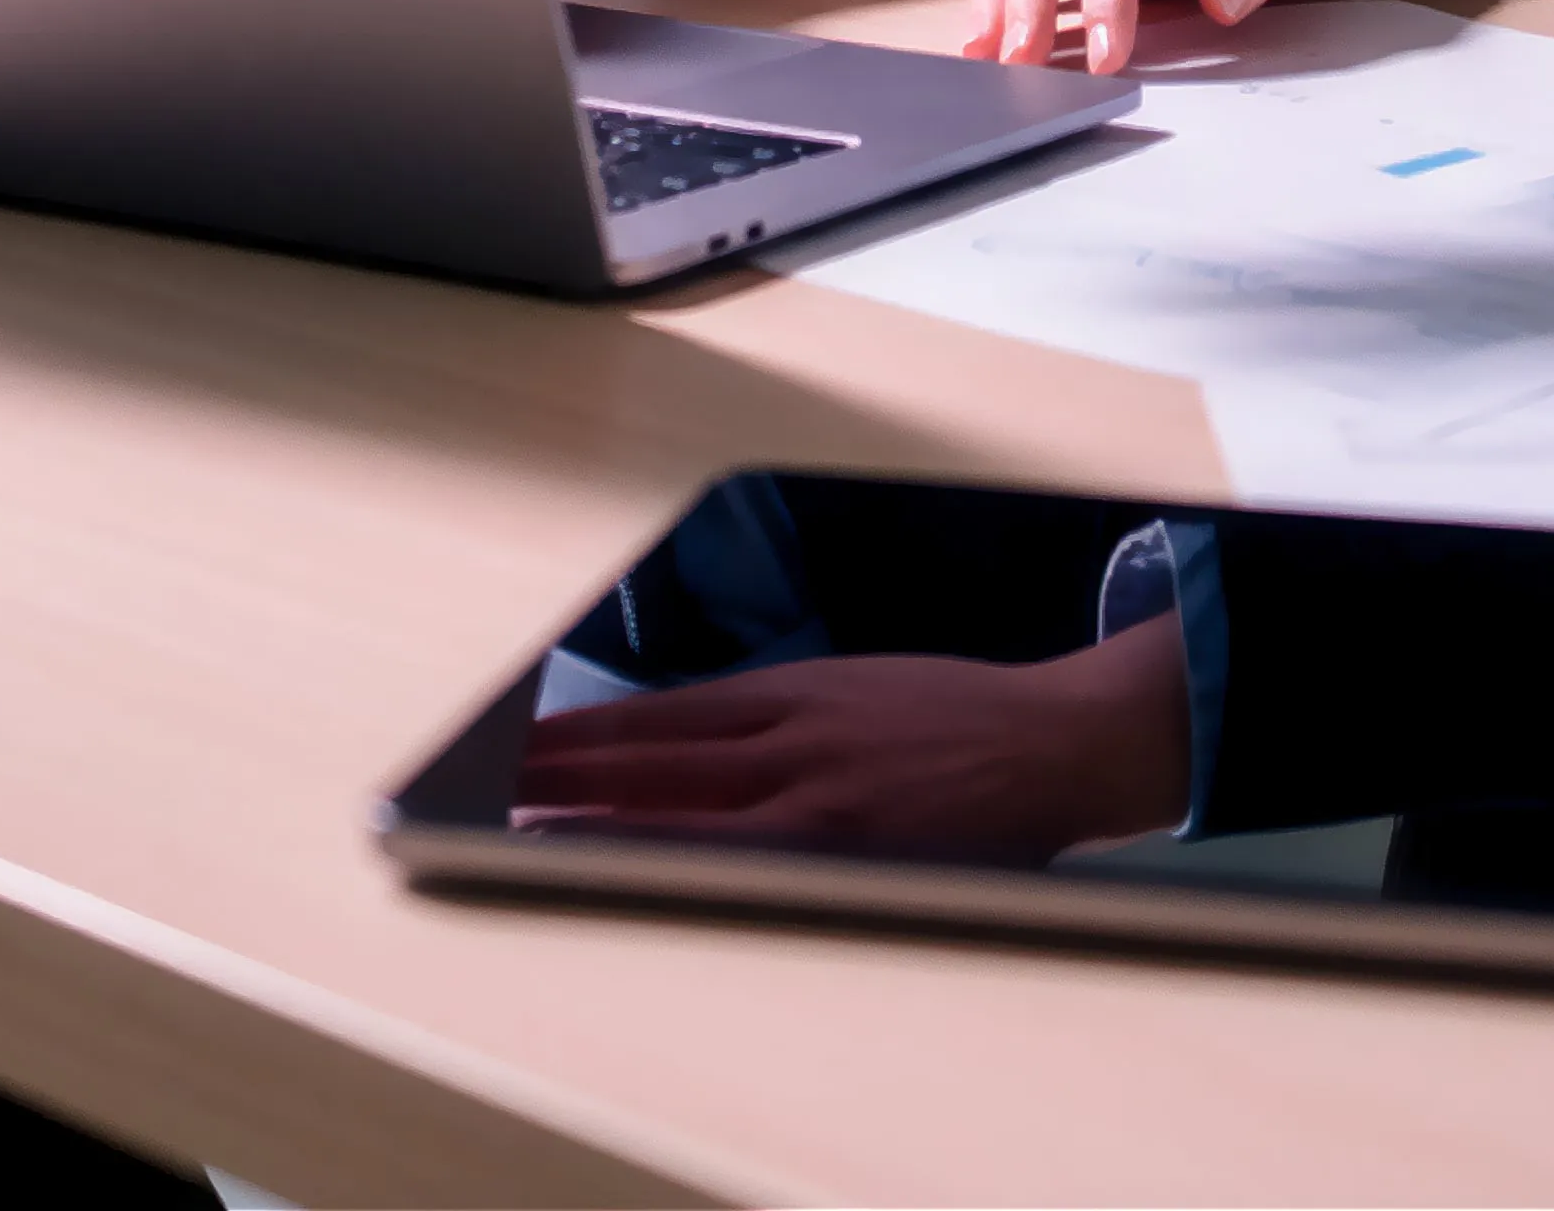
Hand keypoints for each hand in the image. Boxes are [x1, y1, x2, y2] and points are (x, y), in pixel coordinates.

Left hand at [511, 614, 1189, 864]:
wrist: (1059, 740)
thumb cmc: (964, 721)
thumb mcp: (863, 689)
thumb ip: (786, 715)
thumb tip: (699, 742)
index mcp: (799, 689)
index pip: (666, 713)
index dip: (589, 730)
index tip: (527, 742)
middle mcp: (794, 731)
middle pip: (656, 752)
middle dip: (567, 769)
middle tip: (493, 781)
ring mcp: (816, 790)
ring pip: (682, 801)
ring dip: (599, 813)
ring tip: (528, 824)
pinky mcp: (847, 840)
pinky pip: (740, 849)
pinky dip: (676, 852)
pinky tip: (632, 865)